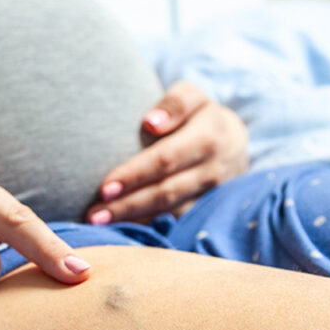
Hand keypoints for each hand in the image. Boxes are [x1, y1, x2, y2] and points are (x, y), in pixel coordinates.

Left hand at [87, 82, 248, 221]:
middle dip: (128, 205)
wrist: (234, 142)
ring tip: (100, 225)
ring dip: (135, 221)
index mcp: (209, 137)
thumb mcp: (192, 97)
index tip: (104, 188)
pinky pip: (177, 224)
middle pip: (166, 192)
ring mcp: (214, 195)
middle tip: (94, 215)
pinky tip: (123, 232)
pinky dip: (150, 228)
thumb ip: (174, 103)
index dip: (135, 175)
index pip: (166, 160)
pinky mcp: (208, 212)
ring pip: (171, 213)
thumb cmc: (200, 115)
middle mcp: (214, 170)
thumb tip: (151, 122)